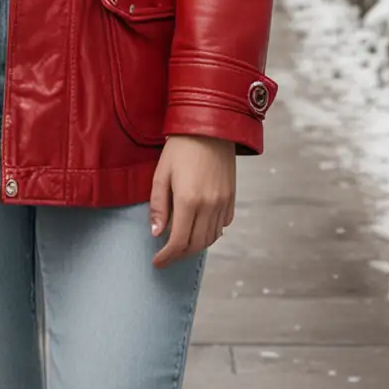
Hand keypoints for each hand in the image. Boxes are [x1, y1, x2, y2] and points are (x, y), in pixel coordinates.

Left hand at [149, 134, 235, 267]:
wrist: (210, 126)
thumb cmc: (181, 147)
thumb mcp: (162, 173)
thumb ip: (159, 205)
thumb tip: (157, 233)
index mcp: (189, 200)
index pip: (178, 241)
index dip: (167, 256)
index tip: (157, 262)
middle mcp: (209, 205)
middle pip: (196, 244)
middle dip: (180, 255)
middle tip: (167, 256)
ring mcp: (223, 202)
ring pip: (211, 238)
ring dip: (195, 246)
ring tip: (181, 244)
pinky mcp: (231, 197)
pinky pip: (223, 225)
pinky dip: (211, 233)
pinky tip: (199, 228)